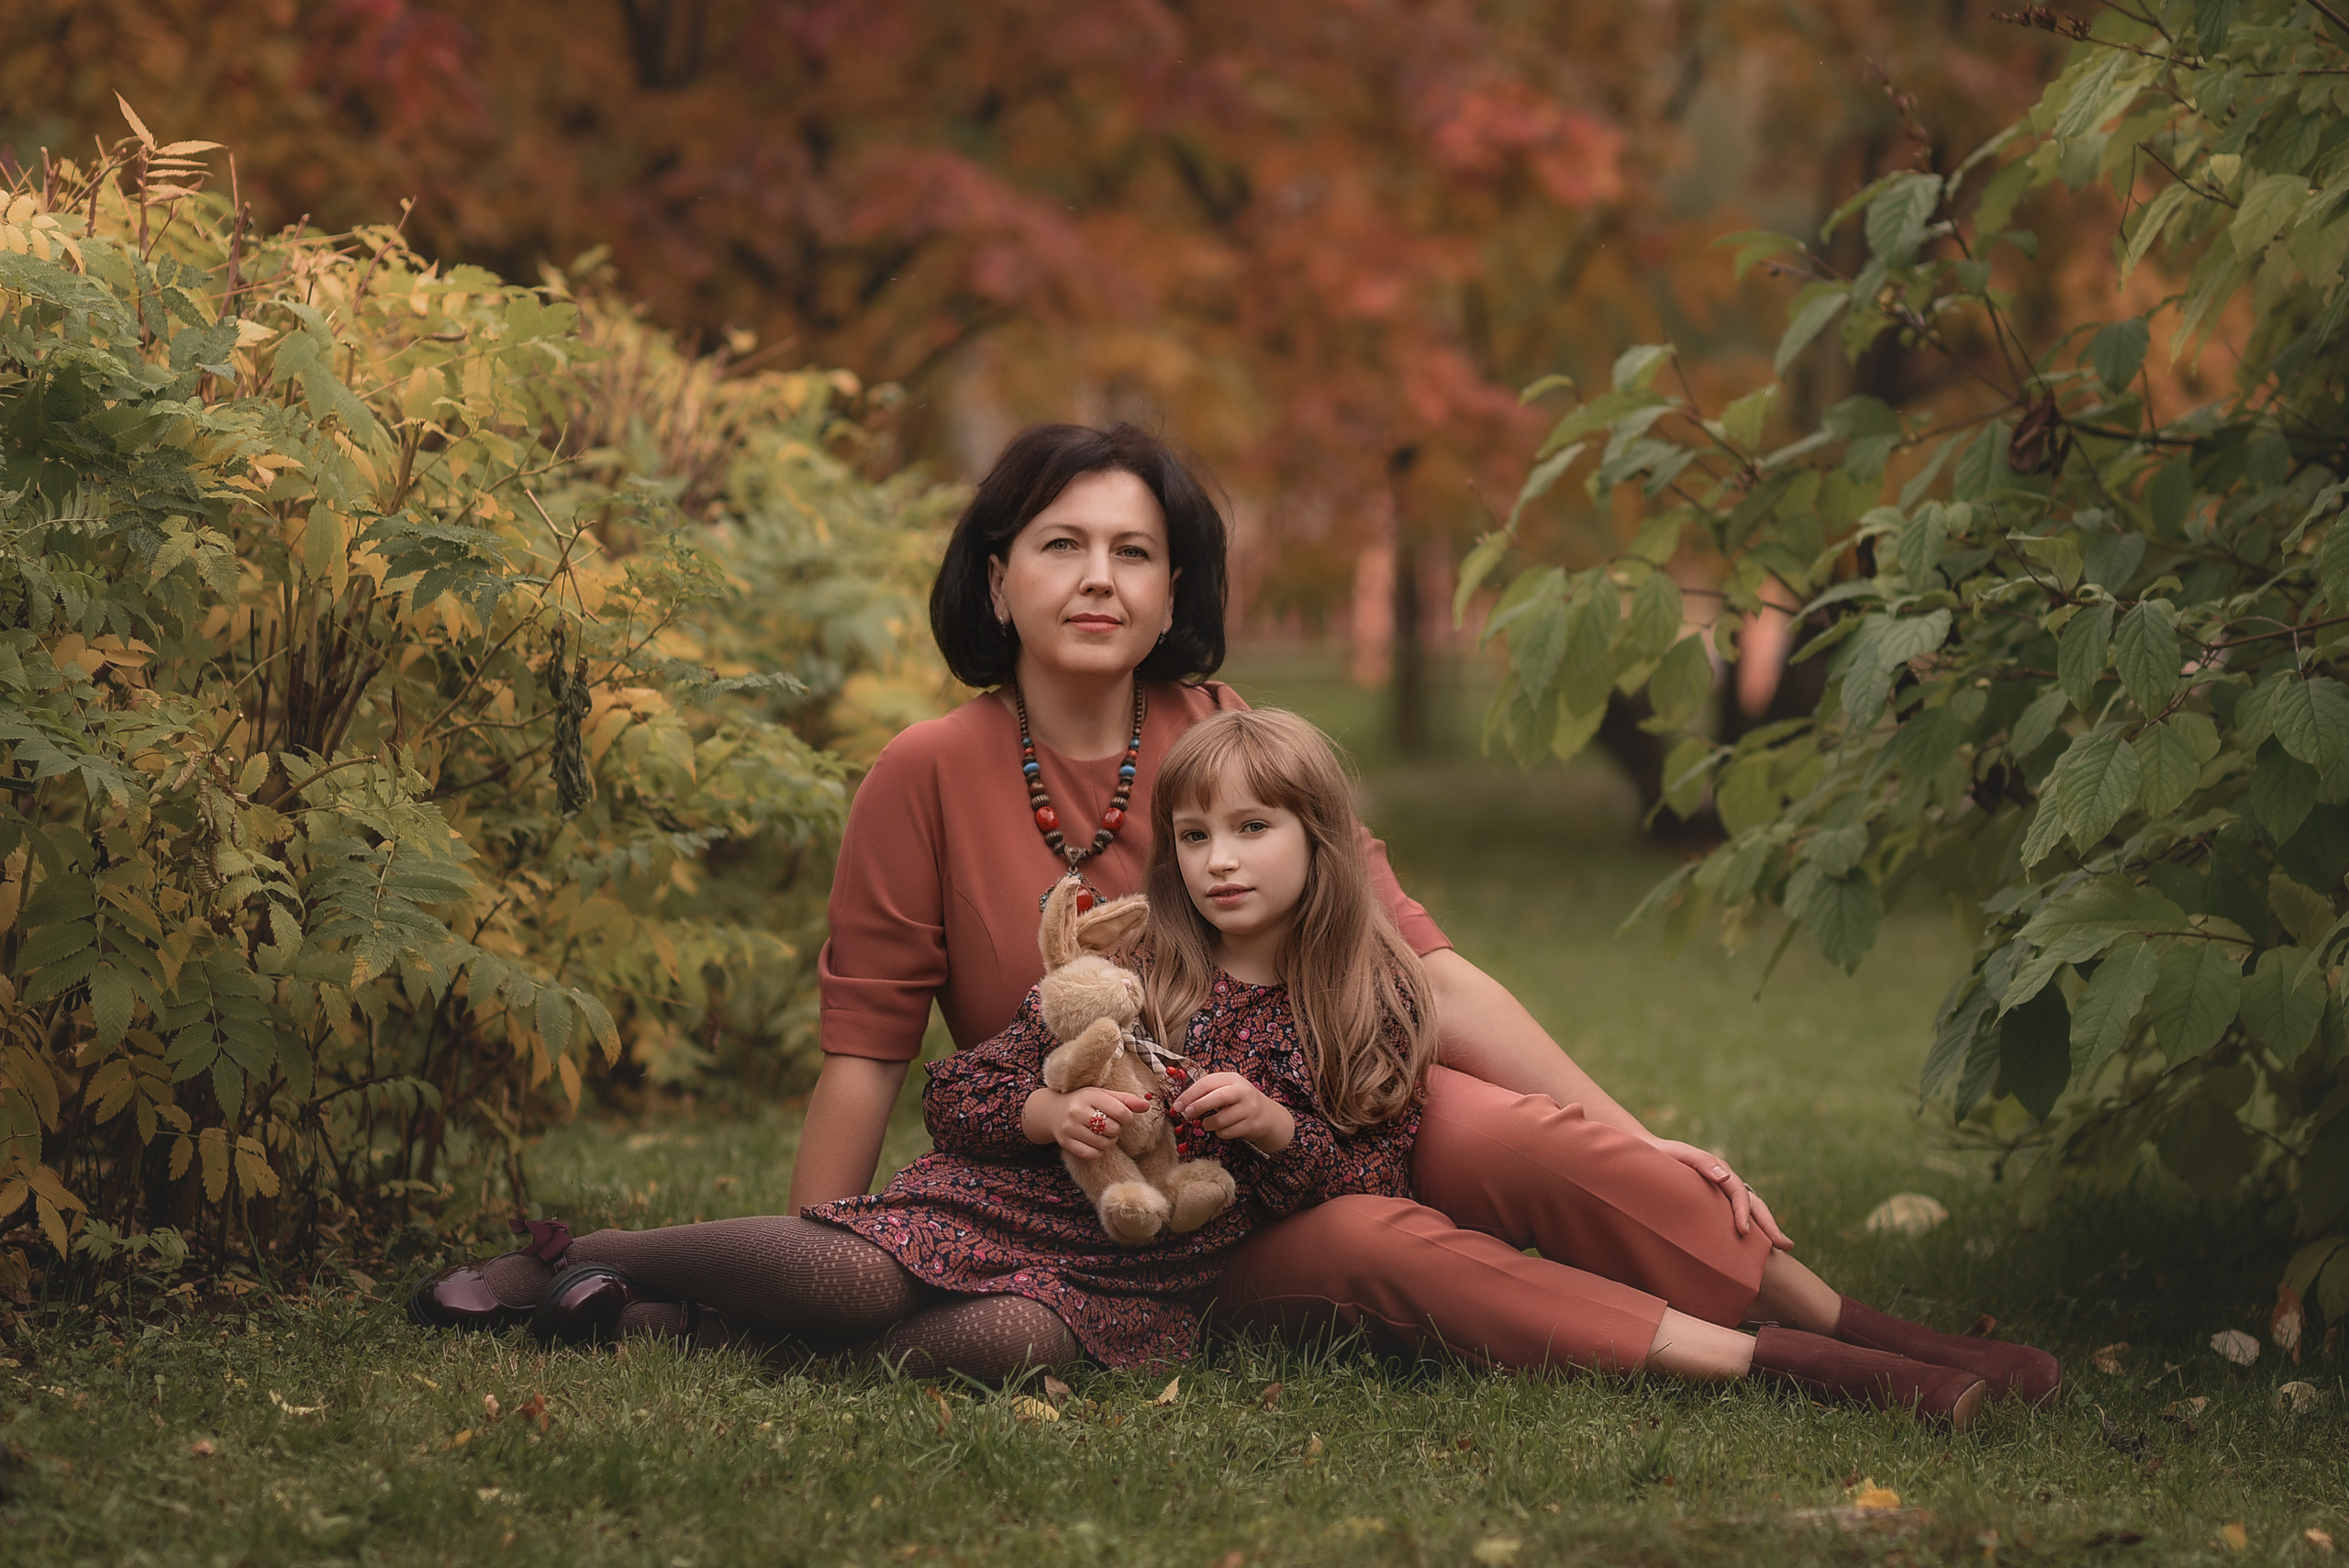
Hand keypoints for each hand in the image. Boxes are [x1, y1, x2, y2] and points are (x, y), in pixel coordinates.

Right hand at [1025, 1086, 1151, 1159]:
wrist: (1053, 1111)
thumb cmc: (1084, 1102)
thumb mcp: (1103, 1095)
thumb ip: (1126, 1100)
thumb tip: (1147, 1105)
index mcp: (1090, 1096)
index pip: (1121, 1112)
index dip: (1127, 1117)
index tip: (1122, 1116)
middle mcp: (1077, 1111)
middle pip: (1113, 1129)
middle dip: (1116, 1129)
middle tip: (1109, 1124)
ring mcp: (1070, 1128)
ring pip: (1104, 1144)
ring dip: (1108, 1141)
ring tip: (1102, 1133)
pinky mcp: (1066, 1143)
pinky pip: (1092, 1154)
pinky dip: (1098, 1151)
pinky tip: (1094, 1142)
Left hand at [1170, 1071, 1293, 1153]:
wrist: (1269, 1115)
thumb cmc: (1240, 1101)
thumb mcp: (1228, 1089)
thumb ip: (1208, 1091)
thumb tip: (1181, 1101)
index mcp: (1233, 1078)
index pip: (1207, 1083)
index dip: (1189, 1094)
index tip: (1177, 1105)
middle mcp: (1243, 1091)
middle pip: (1217, 1097)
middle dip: (1199, 1106)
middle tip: (1187, 1113)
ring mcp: (1250, 1109)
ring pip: (1220, 1120)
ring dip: (1209, 1124)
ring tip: (1208, 1123)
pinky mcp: (1252, 1125)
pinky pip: (1227, 1132)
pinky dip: (1220, 1133)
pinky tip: (1223, 1128)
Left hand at [1652, 1139, 1793, 1250]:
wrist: (1644, 1153)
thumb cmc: (1660, 1155)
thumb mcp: (1679, 1155)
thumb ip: (1701, 1163)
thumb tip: (1726, 1177)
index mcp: (1719, 1170)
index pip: (1740, 1193)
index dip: (1744, 1212)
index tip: (1744, 1232)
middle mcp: (1725, 1181)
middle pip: (1754, 1204)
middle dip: (1770, 1225)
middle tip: (1786, 1246)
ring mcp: (1721, 1192)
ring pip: (1750, 1210)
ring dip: (1765, 1228)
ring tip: (1780, 1249)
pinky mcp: (1713, 1202)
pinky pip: (1734, 1216)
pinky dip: (1749, 1228)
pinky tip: (1752, 1247)